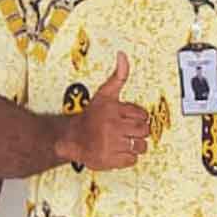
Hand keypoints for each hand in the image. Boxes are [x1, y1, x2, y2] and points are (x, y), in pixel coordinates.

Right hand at [54, 53, 151, 170]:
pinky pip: (132, 160)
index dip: (138, 118)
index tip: (128, 119)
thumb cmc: (90, 117)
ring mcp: (112, 144)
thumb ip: (118, 76)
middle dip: (138, 132)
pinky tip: (118, 151)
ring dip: (135, 145)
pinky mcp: (111, 160)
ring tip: (124, 141)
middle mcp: (113, 127)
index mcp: (113, 110)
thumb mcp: (105, 94)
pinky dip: (128, 157)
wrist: (71, 138)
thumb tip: (122, 55)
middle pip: (144, 131)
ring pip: (140, 146)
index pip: (143, 115)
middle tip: (127, 131)